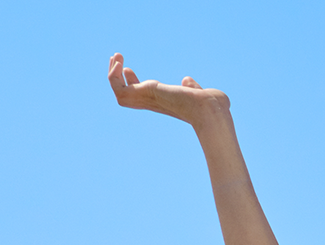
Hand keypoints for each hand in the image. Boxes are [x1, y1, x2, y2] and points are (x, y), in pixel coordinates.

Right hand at [108, 53, 229, 127]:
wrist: (210, 109)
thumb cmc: (212, 106)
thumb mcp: (200, 94)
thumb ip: (192, 88)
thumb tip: (188, 80)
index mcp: (164, 102)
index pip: (140, 95)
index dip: (132, 83)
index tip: (129, 70)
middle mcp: (153, 103)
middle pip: (124, 95)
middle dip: (117, 77)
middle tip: (117, 58)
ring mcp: (146, 100)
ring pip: (118, 90)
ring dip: (112, 72)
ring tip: (116, 55)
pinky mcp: (143, 94)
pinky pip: (117, 86)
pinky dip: (113, 74)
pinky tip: (120, 61)